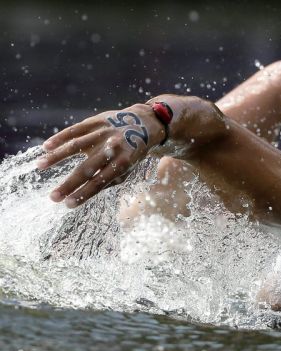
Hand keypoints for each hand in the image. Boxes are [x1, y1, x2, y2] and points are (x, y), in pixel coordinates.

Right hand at [36, 104, 164, 207]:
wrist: (145, 124)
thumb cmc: (133, 153)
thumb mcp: (128, 169)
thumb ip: (109, 180)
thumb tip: (86, 193)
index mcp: (123, 163)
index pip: (100, 182)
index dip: (84, 194)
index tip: (68, 205)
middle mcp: (113, 148)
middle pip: (87, 168)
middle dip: (69, 184)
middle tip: (52, 197)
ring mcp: (104, 133)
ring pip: (76, 146)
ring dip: (57, 157)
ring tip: (40, 166)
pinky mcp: (97, 121)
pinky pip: (75, 130)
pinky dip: (60, 138)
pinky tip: (46, 147)